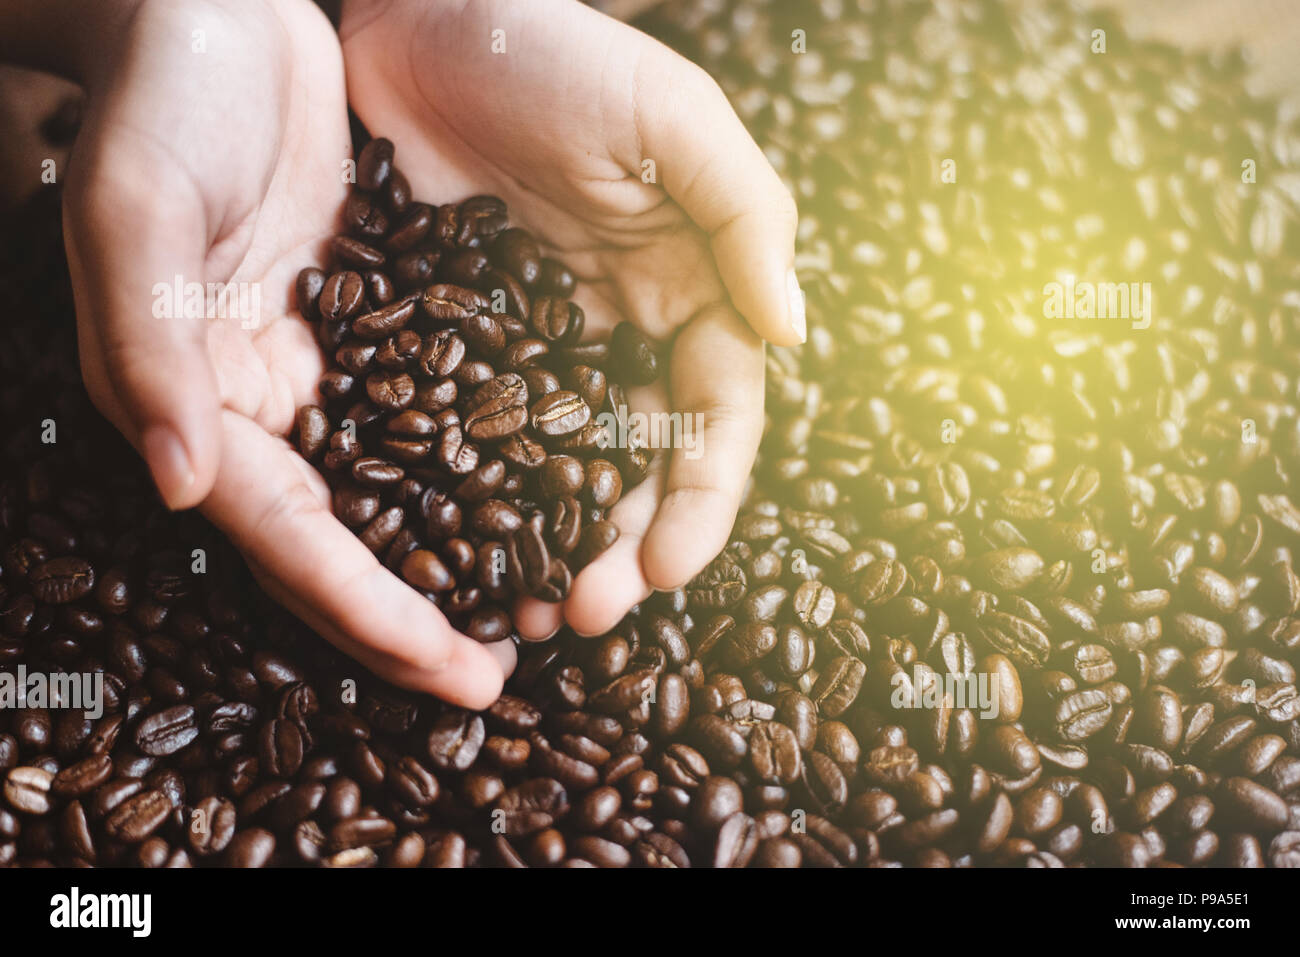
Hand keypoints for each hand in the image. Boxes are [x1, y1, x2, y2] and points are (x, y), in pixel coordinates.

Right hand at [36, 0, 508, 704]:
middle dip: (420, 617)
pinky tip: (550, 495)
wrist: (214, 12)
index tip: (450, 670)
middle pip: (348, 543)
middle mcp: (270, 405)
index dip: (363, 611)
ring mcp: (329, 370)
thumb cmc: (160, 96)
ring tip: (545, 612)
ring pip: (402, 496)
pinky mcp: (379, 327)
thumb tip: (182, 484)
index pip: (288, 536)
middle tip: (499, 678)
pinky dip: (488, 465)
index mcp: (203, 399)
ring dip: (464, 561)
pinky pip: (441, 415)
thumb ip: (146, 346)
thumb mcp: (134, 207)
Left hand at [341, 0, 800, 637]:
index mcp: (692, 288)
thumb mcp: (672, 119)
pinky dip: (470, 492)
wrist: (428, 8)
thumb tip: (791, 334)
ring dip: (548, 540)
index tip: (664, 571)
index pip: (714, 415)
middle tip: (580, 615)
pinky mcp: (457, 336)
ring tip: (518, 609)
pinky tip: (448, 546)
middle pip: (638, 463)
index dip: (697, 498)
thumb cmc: (561, 50)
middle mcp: (622, 329)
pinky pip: (470, 431)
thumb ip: (745, 217)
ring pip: (558, 465)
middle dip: (624, 545)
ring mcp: (538, 340)